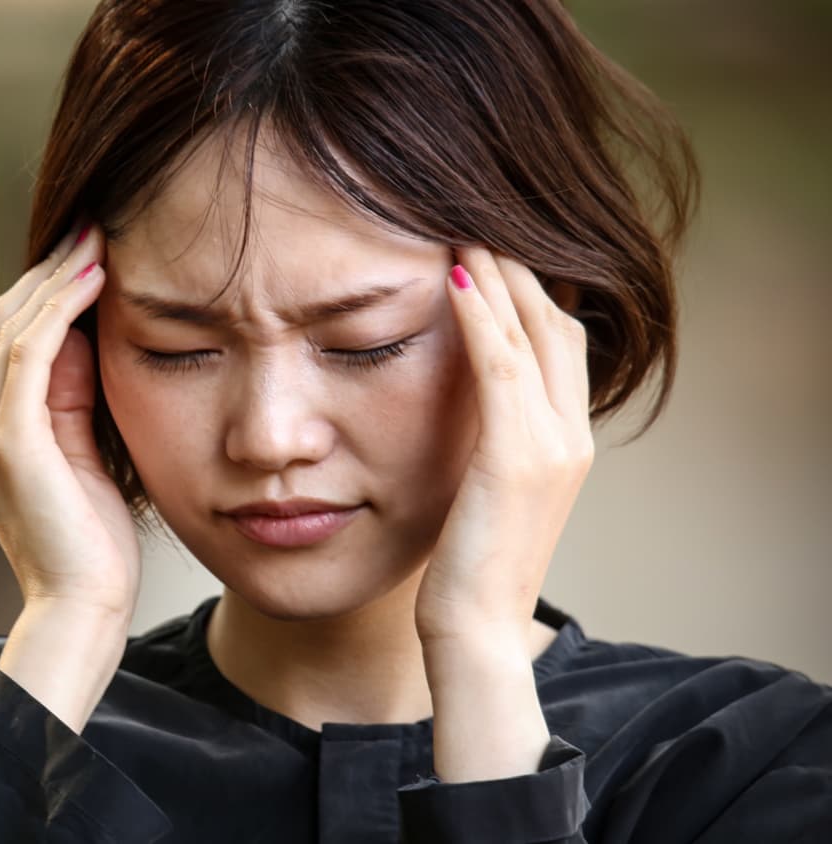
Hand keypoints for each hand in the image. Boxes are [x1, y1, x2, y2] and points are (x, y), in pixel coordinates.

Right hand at [0, 222, 140, 622]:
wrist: (81, 611)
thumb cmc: (94, 549)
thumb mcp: (85, 462)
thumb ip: (74, 404)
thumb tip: (87, 339)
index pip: (3, 342)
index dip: (42, 291)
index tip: (87, 253)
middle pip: (0, 324)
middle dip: (48, 270)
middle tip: (94, 227)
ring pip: (11, 329)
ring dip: (58, 277)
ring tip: (100, 238)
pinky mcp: (9, 444)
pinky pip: (29, 354)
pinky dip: (61, 309)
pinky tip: (95, 279)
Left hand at [415, 247, 593, 652]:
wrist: (475, 629)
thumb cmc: (467, 567)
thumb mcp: (485, 493)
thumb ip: (487, 444)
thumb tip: (462, 408)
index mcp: (566, 444)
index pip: (561, 345)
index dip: (532, 294)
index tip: (493, 254)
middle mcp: (571, 436)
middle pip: (556, 326)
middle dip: (518, 272)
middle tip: (475, 227)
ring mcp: (552, 444)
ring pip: (533, 334)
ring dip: (497, 279)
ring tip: (461, 234)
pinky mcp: (516, 455)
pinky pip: (501, 366)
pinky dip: (479, 317)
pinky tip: (450, 281)